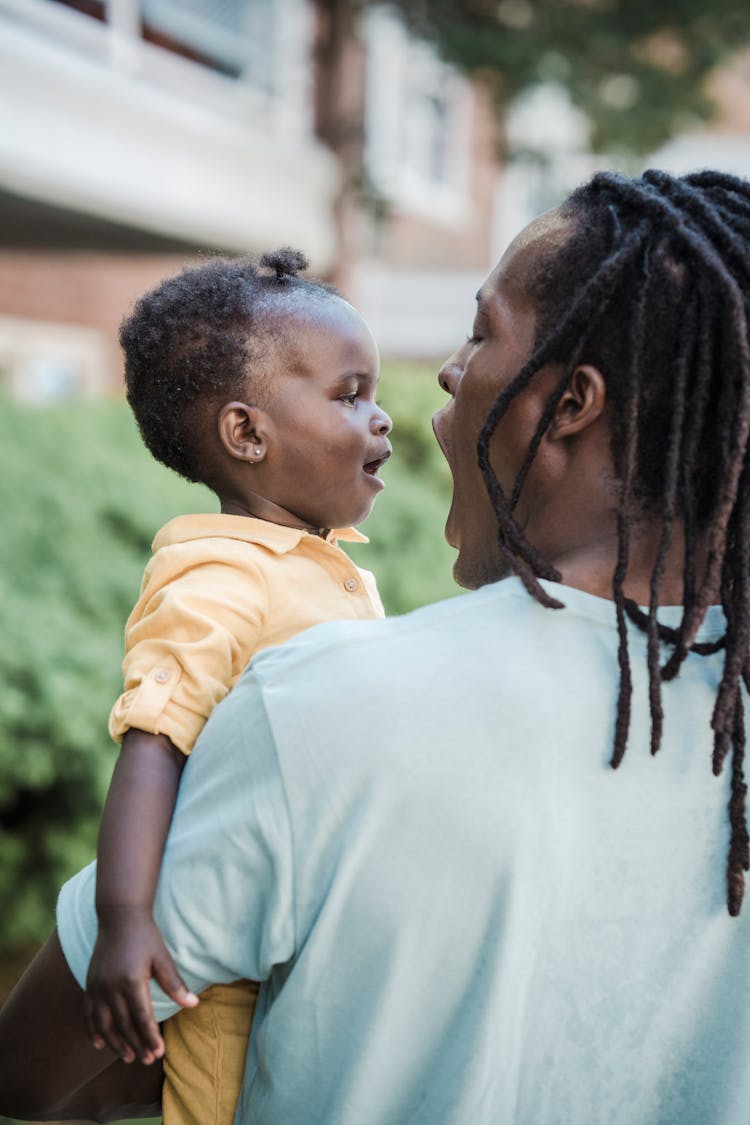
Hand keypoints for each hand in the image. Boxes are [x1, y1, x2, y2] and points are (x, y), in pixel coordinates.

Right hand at [84, 911, 197, 1064]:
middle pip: (123, 1024)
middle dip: (136, 1044)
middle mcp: (110, 986)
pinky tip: (100, 1043)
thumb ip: (175, 983)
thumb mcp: (163, 957)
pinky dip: (93, 1030)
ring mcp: (97, 986)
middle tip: (147, 1060)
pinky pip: (89, 1013)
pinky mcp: (90, 984)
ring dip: (115, 1043)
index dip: (150, 1036)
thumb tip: (193, 1004)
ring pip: (104, 1023)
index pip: (141, 1017)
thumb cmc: (146, 936)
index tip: (159, 1052)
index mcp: (131, 979)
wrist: (119, 917)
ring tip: (128, 1057)